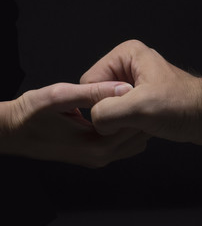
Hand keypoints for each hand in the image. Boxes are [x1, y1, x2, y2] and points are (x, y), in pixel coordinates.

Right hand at [0, 81, 147, 166]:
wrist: (14, 133)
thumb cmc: (32, 114)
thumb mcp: (60, 96)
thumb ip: (92, 93)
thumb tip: (123, 88)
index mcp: (94, 143)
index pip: (131, 127)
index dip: (139, 107)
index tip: (143, 91)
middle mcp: (99, 156)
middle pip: (136, 138)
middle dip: (140, 116)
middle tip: (140, 95)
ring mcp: (97, 159)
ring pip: (132, 144)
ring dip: (134, 124)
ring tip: (129, 104)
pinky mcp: (94, 157)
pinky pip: (121, 147)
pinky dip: (126, 132)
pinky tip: (119, 116)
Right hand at [80, 40, 201, 144]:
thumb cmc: (182, 105)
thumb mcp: (141, 107)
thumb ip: (107, 111)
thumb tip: (95, 121)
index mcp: (124, 55)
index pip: (89, 82)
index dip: (99, 102)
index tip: (123, 113)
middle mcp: (126, 66)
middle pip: (97, 95)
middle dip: (110, 113)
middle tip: (134, 120)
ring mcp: (131, 82)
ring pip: (107, 107)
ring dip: (119, 121)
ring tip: (141, 122)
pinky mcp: (137, 97)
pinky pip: (118, 113)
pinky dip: (125, 124)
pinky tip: (142, 126)